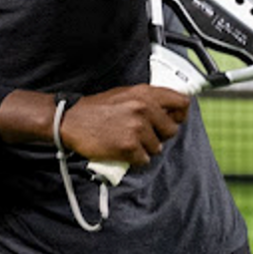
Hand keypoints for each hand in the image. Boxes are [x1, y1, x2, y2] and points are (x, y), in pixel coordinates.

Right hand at [59, 85, 189, 166]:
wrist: (71, 120)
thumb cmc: (96, 109)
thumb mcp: (125, 94)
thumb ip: (147, 100)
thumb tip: (168, 110)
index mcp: (144, 93)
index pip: (181, 103)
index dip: (179, 114)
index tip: (172, 120)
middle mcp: (144, 108)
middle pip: (172, 130)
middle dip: (160, 135)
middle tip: (143, 134)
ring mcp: (137, 128)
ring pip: (157, 148)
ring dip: (144, 148)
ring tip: (127, 140)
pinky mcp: (129, 146)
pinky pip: (144, 160)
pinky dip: (134, 159)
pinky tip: (122, 150)